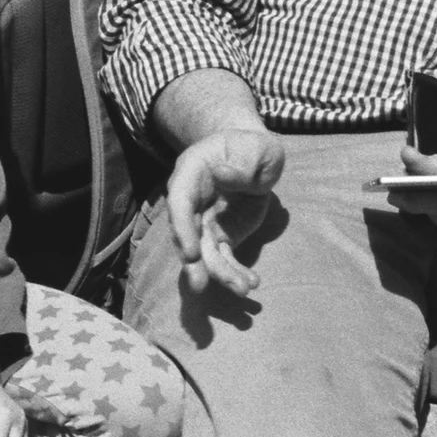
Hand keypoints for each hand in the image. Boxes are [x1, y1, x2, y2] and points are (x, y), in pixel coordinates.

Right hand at [167, 127, 288, 296]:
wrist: (253, 158)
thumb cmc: (252, 148)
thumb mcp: (256, 148)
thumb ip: (243, 161)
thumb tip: (224, 175)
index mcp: (192, 172)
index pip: (180, 202)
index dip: (182, 229)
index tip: (191, 254)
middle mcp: (191, 201)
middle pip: (187, 234)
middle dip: (194, 262)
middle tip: (200, 286)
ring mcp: (204, 221)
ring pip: (205, 252)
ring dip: (221, 273)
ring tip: (243, 289)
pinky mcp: (221, 235)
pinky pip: (224, 258)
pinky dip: (236, 272)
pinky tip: (252, 282)